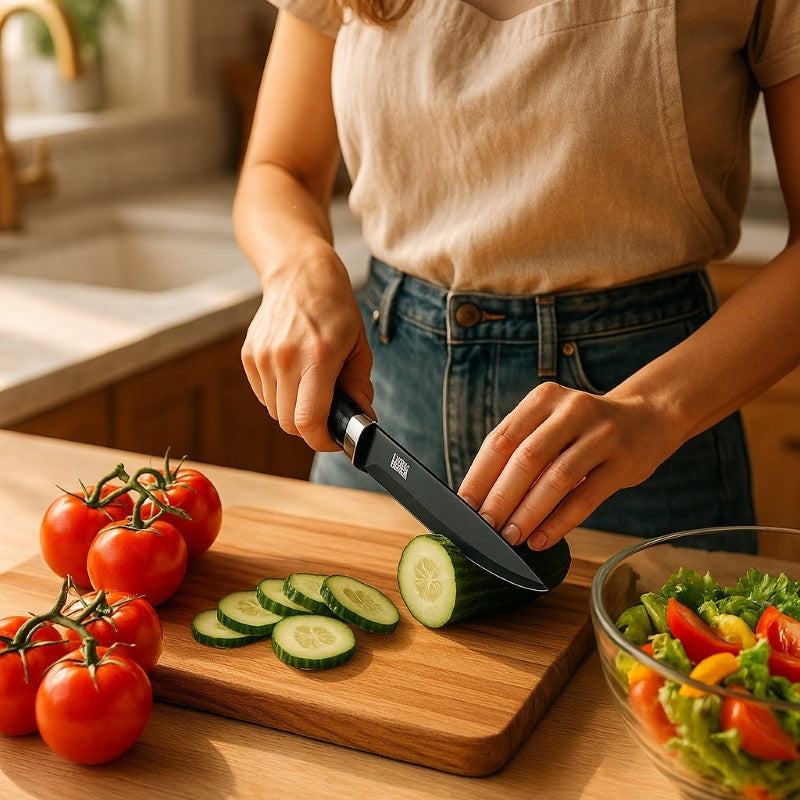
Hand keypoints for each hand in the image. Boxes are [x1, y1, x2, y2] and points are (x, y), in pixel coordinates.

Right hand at [240, 250, 373, 451]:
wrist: (299, 274)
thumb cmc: (334, 308)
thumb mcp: (359, 346)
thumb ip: (360, 386)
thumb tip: (361, 419)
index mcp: (318, 356)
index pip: (308, 420)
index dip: (321, 440)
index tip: (333, 440)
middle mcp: (285, 358)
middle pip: (289, 423)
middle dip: (310, 427)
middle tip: (326, 413)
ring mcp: (263, 357)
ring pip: (275, 412)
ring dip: (293, 410)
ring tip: (310, 386)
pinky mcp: (249, 355)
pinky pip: (264, 395)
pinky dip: (279, 395)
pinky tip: (293, 374)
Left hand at [457, 382, 679, 549]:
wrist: (646, 419)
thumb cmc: (582, 430)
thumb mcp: (550, 425)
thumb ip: (520, 452)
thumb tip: (480, 501)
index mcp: (542, 400)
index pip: (501, 439)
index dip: (479, 475)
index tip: (462, 506)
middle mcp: (571, 410)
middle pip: (526, 458)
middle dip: (500, 497)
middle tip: (485, 527)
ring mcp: (600, 434)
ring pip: (556, 478)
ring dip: (529, 513)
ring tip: (511, 538)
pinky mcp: (623, 462)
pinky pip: (586, 497)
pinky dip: (560, 522)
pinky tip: (541, 539)